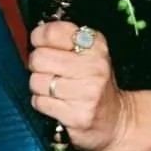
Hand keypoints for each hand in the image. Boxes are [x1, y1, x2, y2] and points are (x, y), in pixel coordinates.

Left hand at [28, 21, 132, 150]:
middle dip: (36, 63)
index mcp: (95, 44)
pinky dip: (41, 102)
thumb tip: (36, 35)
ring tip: (51, 86)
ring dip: (38, 85)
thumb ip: (66, 39)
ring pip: (37, 81)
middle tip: (45, 68)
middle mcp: (93, 66)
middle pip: (40, 57)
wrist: (114, 118)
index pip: (53, 32)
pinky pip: (40, 103)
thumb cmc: (95, 81)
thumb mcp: (89, 52)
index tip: (37, 42)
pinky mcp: (77, 115)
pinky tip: (54, 101)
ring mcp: (86, 92)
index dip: (38, 36)